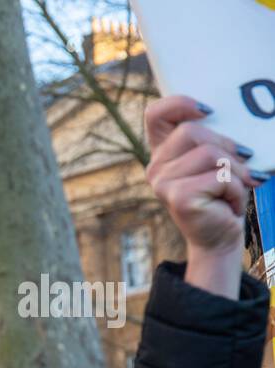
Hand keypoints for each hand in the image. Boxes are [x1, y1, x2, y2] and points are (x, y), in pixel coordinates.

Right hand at [145, 95, 263, 296]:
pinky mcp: (178, 197)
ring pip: (211, 154)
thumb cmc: (222, 194)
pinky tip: (230, 204)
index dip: (180, 103)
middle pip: (193, 131)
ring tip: (236, 188)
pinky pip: (220, 176)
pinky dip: (236, 189)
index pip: (156, 114)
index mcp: (163, 152)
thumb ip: (215, 139)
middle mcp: (156, 166)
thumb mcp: (218, 160)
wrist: (219, 236)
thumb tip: (239, 120)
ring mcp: (162, 183)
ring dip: (236, 171)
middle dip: (227, 146)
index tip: (209, 110)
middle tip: (240, 164)